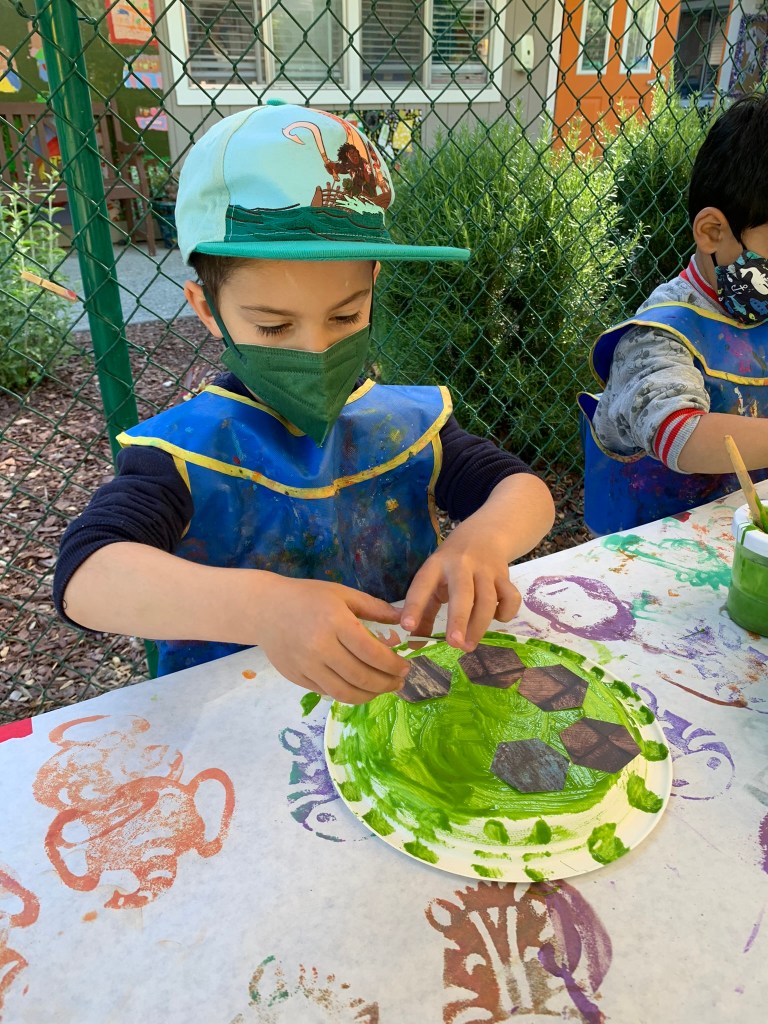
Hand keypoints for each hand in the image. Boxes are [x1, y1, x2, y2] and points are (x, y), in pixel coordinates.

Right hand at [258, 577, 408, 703]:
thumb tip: (404, 619)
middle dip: (387, 684)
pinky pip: (328, 693)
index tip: (405, 667)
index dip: (393, 665)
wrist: (264, 608)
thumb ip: (374, 607)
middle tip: (399, 682)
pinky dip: (347, 694)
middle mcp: (320, 647)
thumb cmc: (306, 597)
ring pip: (345, 693)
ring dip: (370, 695)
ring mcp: (307, 666)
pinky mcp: (297, 678)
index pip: (372, 653)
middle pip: (361, 678)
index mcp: (335, 622)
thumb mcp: (342, 594)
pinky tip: (358, 687)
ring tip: (382, 689)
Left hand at [399, 525, 520, 651]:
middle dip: (458, 619)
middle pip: (462, 593)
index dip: (414, 606)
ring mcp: (486, 570)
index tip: (407, 627)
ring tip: (468, 646)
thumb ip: (424, 611)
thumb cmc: (451, 565)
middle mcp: (461, 564)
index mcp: (437, 564)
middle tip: (454, 644)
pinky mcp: (505, 576)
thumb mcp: (433, 579)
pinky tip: (497, 618)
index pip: (422, 585)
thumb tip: (415, 644)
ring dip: (479, 626)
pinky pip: (511, 598)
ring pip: (488, 600)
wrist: (485, 533)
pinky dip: (506, 613)